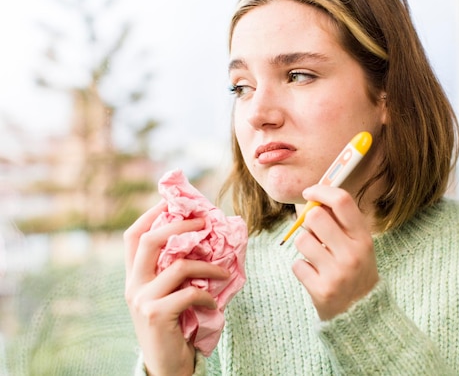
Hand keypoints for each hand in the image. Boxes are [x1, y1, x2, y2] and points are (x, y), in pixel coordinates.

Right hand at [124, 202, 230, 375]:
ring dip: (208, 266)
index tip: (172, 201)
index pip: (133, 236)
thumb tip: (205, 239)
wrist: (167, 366)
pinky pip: (190, 293)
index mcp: (134, 277)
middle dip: (179, 225)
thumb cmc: (175, 326)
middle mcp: (133, 285)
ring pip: (179, 266)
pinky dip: (207, 295)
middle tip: (204, 223)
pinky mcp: (156, 314)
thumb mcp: (169, 295)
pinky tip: (213, 302)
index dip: (151, 215)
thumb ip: (175, 271)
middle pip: (150, 240)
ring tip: (224, 271)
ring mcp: (142, 300)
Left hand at [292, 185, 378, 320]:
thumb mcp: (359, 245)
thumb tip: (314, 199)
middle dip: (309, 223)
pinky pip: (297, 265)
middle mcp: (352, 253)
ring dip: (304, 247)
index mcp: (363, 238)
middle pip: (315, 217)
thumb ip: (341, 223)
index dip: (321, 190)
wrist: (361, 315)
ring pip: (302, 240)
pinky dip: (302, 270)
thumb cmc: (356, 272)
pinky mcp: (321, 290)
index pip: (342, 201)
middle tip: (316, 234)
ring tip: (317, 258)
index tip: (310, 192)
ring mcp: (337, 273)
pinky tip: (315, 276)